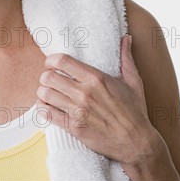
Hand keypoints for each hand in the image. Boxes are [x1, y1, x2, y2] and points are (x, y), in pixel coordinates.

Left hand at [36, 34, 155, 164]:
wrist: (136, 142)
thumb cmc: (135, 111)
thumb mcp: (133, 81)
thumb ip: (126, 57)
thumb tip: (126, 38)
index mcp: (96, 78)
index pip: (63, 61)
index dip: (51, 60)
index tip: (52, 63)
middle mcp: (84, 93)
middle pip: (49, 77)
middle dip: (46, 76)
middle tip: (49, 79)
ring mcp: (77, 111)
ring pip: (45, 95)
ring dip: (42, 92)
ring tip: (47, 92)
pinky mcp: (74, 128)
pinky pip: (47, 114)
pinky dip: (42, 109)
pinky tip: (45, 106)